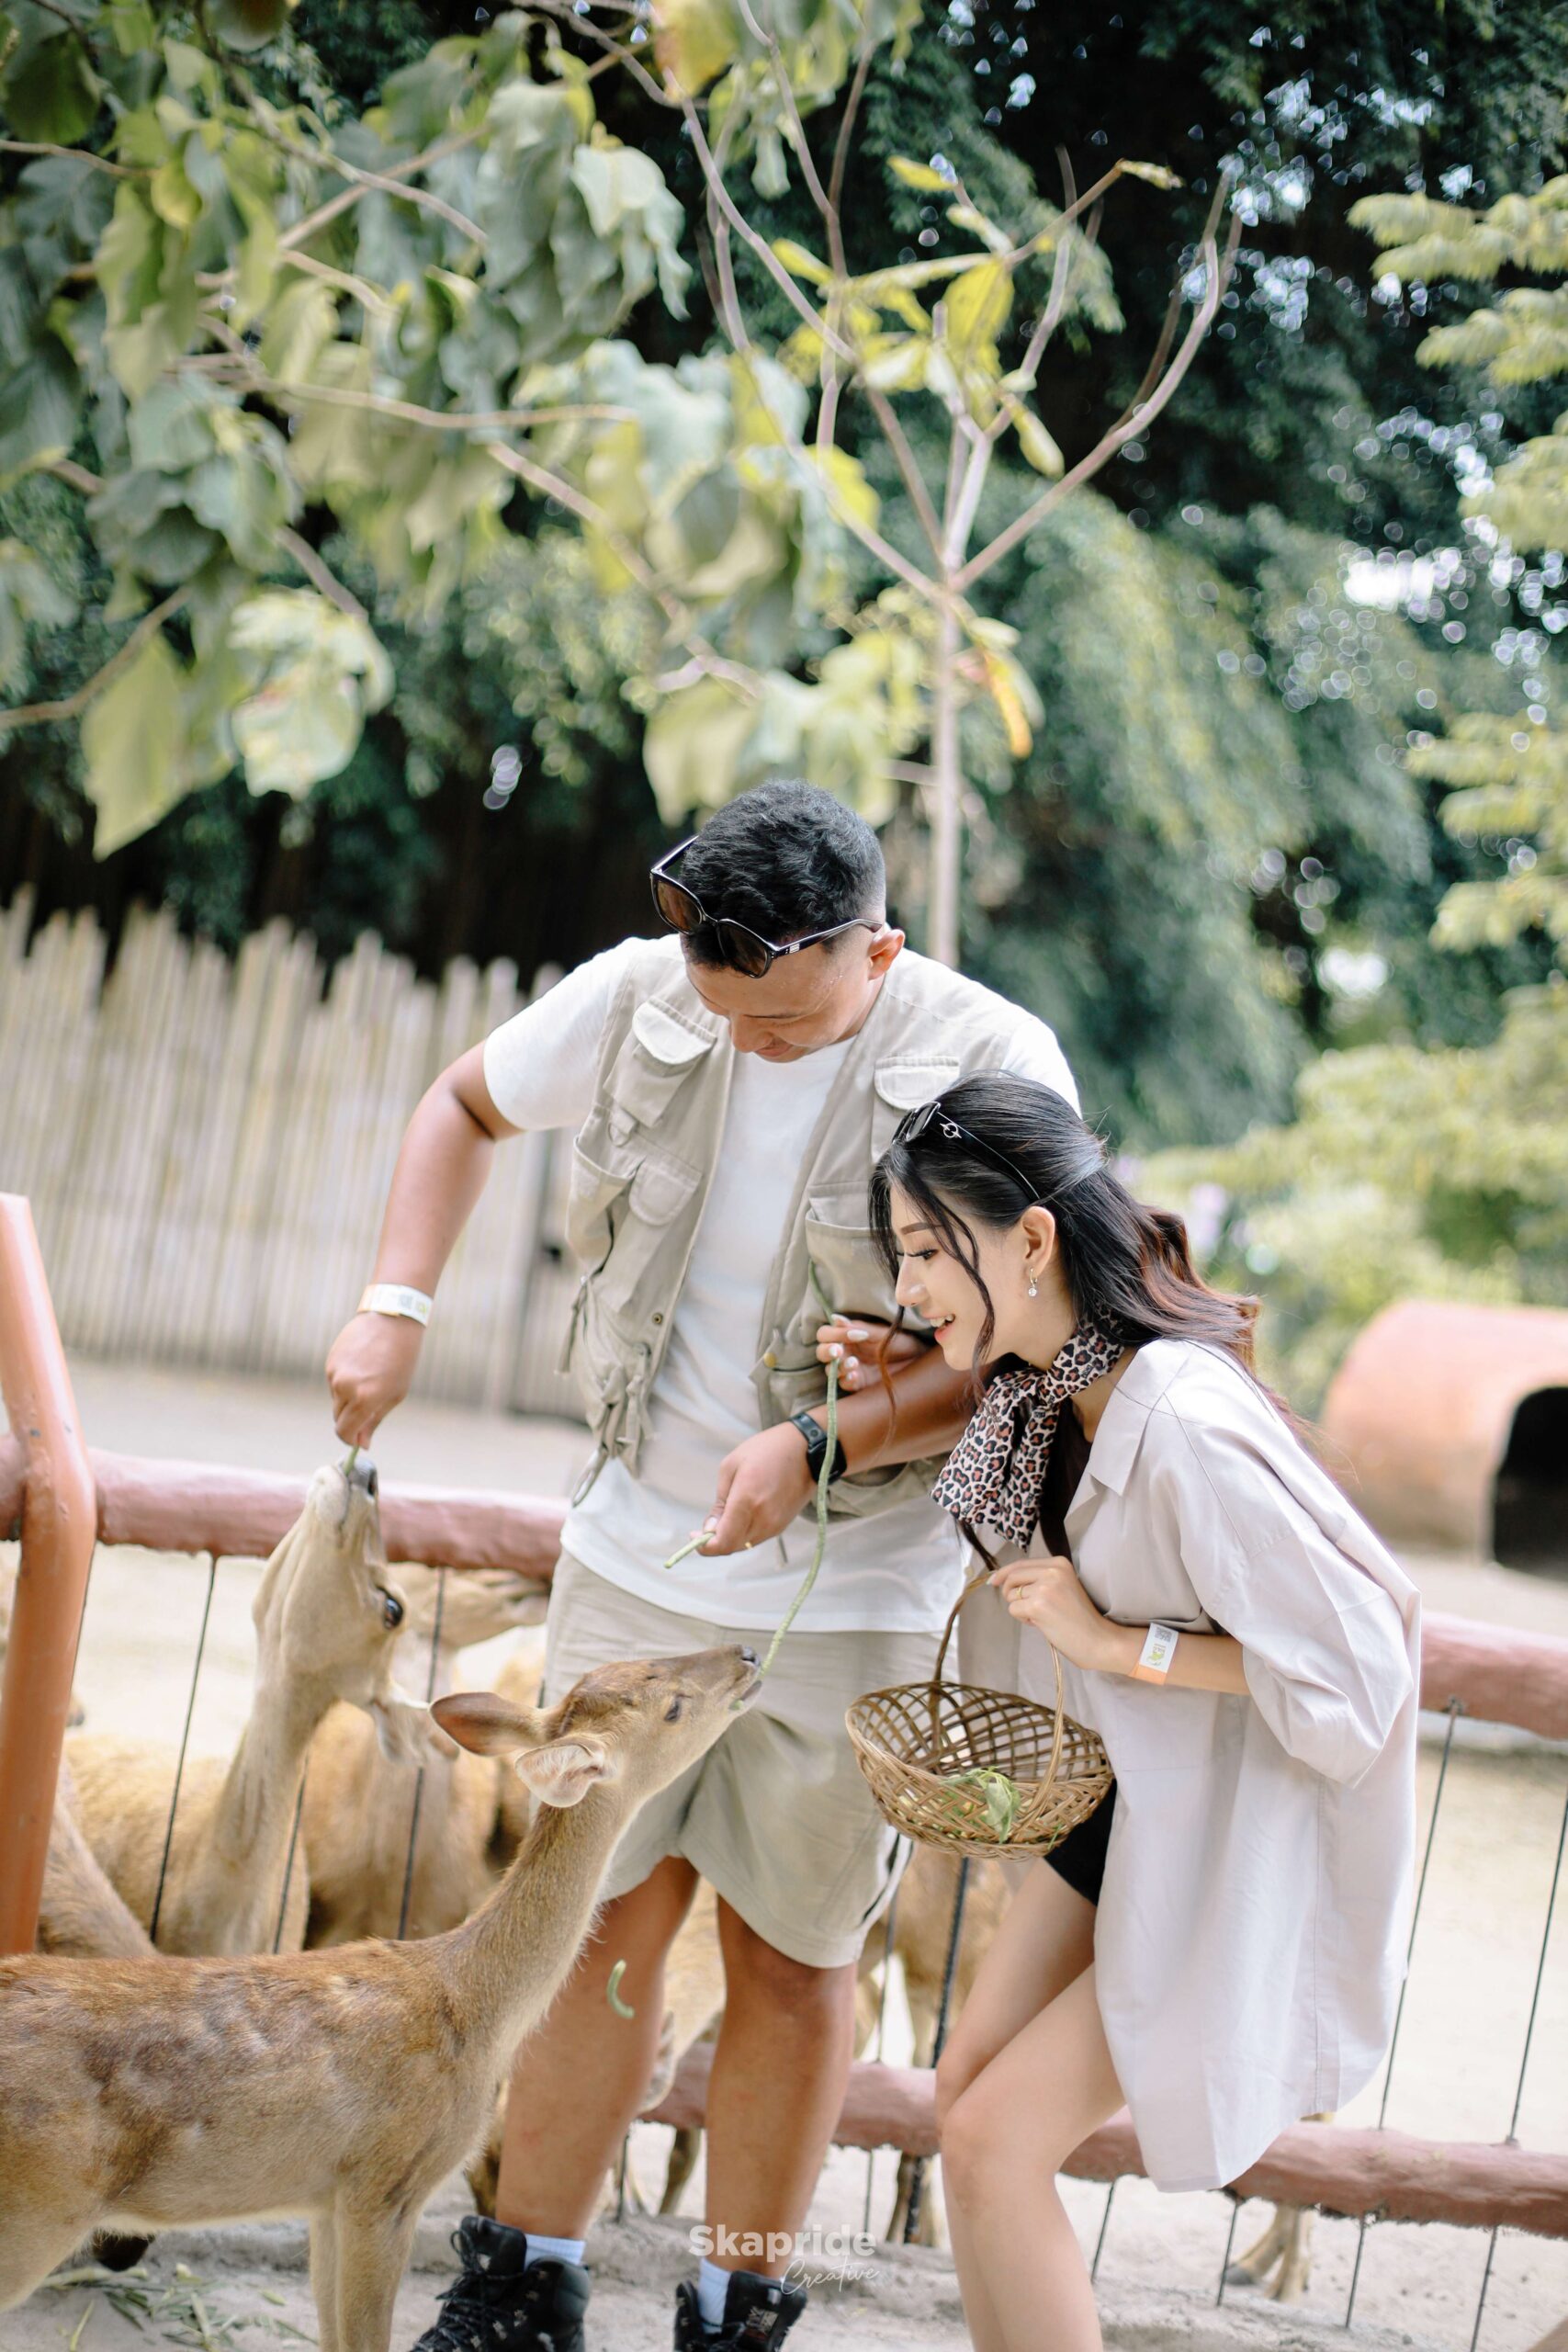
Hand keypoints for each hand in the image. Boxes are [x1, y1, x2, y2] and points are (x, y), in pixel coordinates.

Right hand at [326, 1312, 423, 1449]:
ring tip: (371, 1379)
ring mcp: (335, 1373)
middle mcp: (345, 1387)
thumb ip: (374, 1421)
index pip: (344, 1431)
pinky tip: (362, 1367)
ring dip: (349, 1398)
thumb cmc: (401, 1359)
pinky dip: (345, 1381)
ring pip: (336, 1399)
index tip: (357, 1441)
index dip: (349, 1440)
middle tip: (368, 1410)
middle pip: (338, 1417)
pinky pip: (334, 1382)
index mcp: (365, 1398)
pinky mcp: (330, 1361)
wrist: (391, 1320)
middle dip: (350, 1420)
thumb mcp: (395, 1394)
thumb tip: (362, 1444)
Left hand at [690, 1423, 814, 1555]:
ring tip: (728, 1512)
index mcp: (747, 1501)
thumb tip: (709, 1529)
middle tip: (708, 1524)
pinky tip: (744, 1512)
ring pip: (744, 1544)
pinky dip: (745, 1531)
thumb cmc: (765, 1451)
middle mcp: (763, 1519)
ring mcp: (775, 1524)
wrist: (806, 1450)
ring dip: (731, 1535)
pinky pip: (757, 1537)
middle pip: (732, 1546)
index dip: (705, 1547)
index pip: (723, 1542)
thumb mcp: (731, 1467)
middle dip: (716, 1540)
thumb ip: (719, 1502)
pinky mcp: (782, 1525)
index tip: (695, 1537)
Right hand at [814, 1316, 928, 1392]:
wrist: (919, 1360)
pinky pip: (844, 1384)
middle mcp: (846, 1352)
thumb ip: (857, 1328)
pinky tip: (856, 1375)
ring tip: (853, 1363)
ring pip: (829, 1370)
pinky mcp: (858, 1384)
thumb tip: (834, 1317)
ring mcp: (851, 1369)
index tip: (855, 1335)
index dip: (833, 1334)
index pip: (826, 1334)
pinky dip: (846, 1379)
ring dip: (837, 1367)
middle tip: (837, 1352)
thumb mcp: (880, 1333)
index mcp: (847, 1336)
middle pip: (821, 1352)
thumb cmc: (900, 1342)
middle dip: (827, 1352)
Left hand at [988, 1555, 1132, 1673]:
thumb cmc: (1081, 1618)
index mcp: (1060, 1563)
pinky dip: (1023, 1619)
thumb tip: (1002, 1579)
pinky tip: (1041, 1624)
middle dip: (1008, 1592)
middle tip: (1023, 1608)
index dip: (1004, 1572)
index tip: (993, 1580)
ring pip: (1011, 1594)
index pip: (1022, 1563)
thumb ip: (1039, 1579)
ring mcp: (1044, 1587)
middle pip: (1012, 1576)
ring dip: (1020, 1608)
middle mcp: (1052, 1571)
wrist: (1099, 1639)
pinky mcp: (1038, 1606)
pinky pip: (1013, 1609)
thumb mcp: (1063, 1587)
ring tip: (1041, 1617)